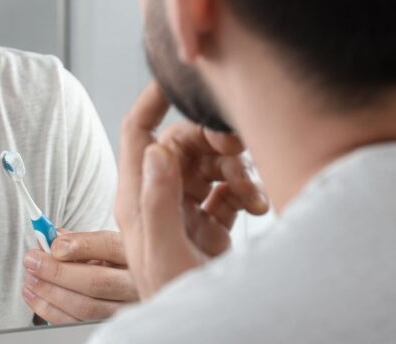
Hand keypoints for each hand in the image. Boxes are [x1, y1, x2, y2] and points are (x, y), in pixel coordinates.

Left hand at [21, 230, 137, 323]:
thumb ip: (81, 241)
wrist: (129, 288)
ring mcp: (125, 309)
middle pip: (95, 281)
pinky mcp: (108, 325)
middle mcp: (134, 285)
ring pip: (85, 306)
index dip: (79, 245)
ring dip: (50, 292)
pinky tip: (35, 297)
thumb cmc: (114, 263)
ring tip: (30, 279)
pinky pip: (76, 323)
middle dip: (56, 271)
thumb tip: (51, 238)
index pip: (109, 246)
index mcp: (133, 255)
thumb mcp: (105, 246)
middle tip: (32, 261)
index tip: (53, 245)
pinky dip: (50, 310)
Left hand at [115, 82, 268, 299]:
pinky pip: (229, 191)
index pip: (138, 132)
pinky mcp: (211, 223)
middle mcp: (159, 195)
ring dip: (236, 171)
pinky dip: (246, 193)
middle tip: (238, 153)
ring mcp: (186, 208)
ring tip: (253, 195)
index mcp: (137, 196)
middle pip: (184, 144)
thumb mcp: (161, 250)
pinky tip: (258, 208)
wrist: (207, 333)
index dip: (152, 100)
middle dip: (214, 143)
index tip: (175, 77)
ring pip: (211, 165)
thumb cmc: (172, 298)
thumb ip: (157, 199)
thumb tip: (158, 148)